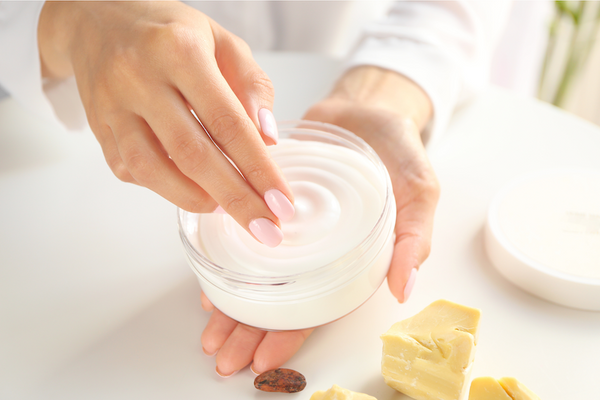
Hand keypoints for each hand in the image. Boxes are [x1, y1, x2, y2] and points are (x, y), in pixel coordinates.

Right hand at [37, 1, 294, 245]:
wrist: (98, 19)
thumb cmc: (170, 31)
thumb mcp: (222, 41)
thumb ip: (252, 86)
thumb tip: (268, 140)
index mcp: (180, 51)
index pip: (228, 122)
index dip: (258, 168)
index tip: (281, 203)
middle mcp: (140, 78)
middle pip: (193, 154)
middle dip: (236, 199)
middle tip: (266, 229)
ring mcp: (113, 106)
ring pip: (155, 170)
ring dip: (198, 200)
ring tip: (229, 212)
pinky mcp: (98, 127)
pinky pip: (131, 170)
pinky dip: (166, 189)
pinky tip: (193, 192)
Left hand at [199, 66, 437, 376]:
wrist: (366, 105)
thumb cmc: (398, 149)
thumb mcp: (418, 189)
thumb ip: (414, 234)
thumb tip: (402, 288)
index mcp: (350, 259)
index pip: (319, 308)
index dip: (293, 336)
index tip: (263, 361)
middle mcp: (315, 249)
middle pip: (281, 300)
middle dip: (251, 331)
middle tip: (224, 356)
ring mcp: (288, 227)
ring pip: (258, 275)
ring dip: (233, 305)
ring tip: (209, 333)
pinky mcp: (266, 199)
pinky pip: (242, 233)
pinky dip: (227, 257)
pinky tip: (208, 277)